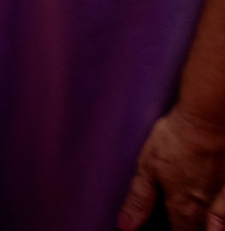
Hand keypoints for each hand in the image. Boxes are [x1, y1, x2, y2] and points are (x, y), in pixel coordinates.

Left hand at [121, 104, 224, 230]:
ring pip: (216, 224)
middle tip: (182, 224)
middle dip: (190, 229)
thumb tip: (125, 226)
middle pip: (198, 229)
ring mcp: (222, 198)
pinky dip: (221, 218)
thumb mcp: (148, 167)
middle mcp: (205, 208)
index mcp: (182, 206)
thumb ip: (139, 200)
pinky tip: (218, 220)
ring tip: (200, 222)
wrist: (210, 121)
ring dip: (207, 225)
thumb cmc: (176, 140)